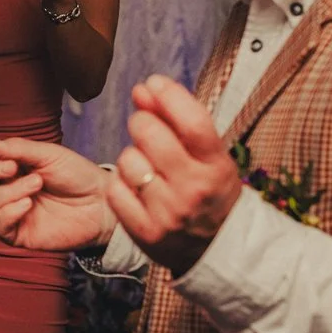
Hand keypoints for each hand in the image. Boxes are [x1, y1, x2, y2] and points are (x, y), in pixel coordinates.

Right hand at [0, 130, 111, 250]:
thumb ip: (19, 149)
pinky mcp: (18, 233)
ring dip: (9, 190)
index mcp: (10, 162)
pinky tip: (27, 205)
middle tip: (12, 166)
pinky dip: (8, 213)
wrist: (101, 204)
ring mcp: (10, 209)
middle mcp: (5, 185)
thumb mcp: (49, 154)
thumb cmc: (76, 175)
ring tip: (36, 185)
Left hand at [106, 74, 242, 275]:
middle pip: (150, 134)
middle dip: (142, 122)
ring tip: (146, 167)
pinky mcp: (144, 232)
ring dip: (131, 157)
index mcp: (216, 167)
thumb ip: (178, 119)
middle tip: (146, 130)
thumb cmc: (209, 190)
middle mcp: (194, 190)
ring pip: (127, 160)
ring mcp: (168, 214)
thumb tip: (144, 88)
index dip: (169, 95)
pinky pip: (115, 190)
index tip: (155, 83)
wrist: (216, 249)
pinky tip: (135, 188)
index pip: (192, 122)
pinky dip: (120, 184)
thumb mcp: (208, 155)